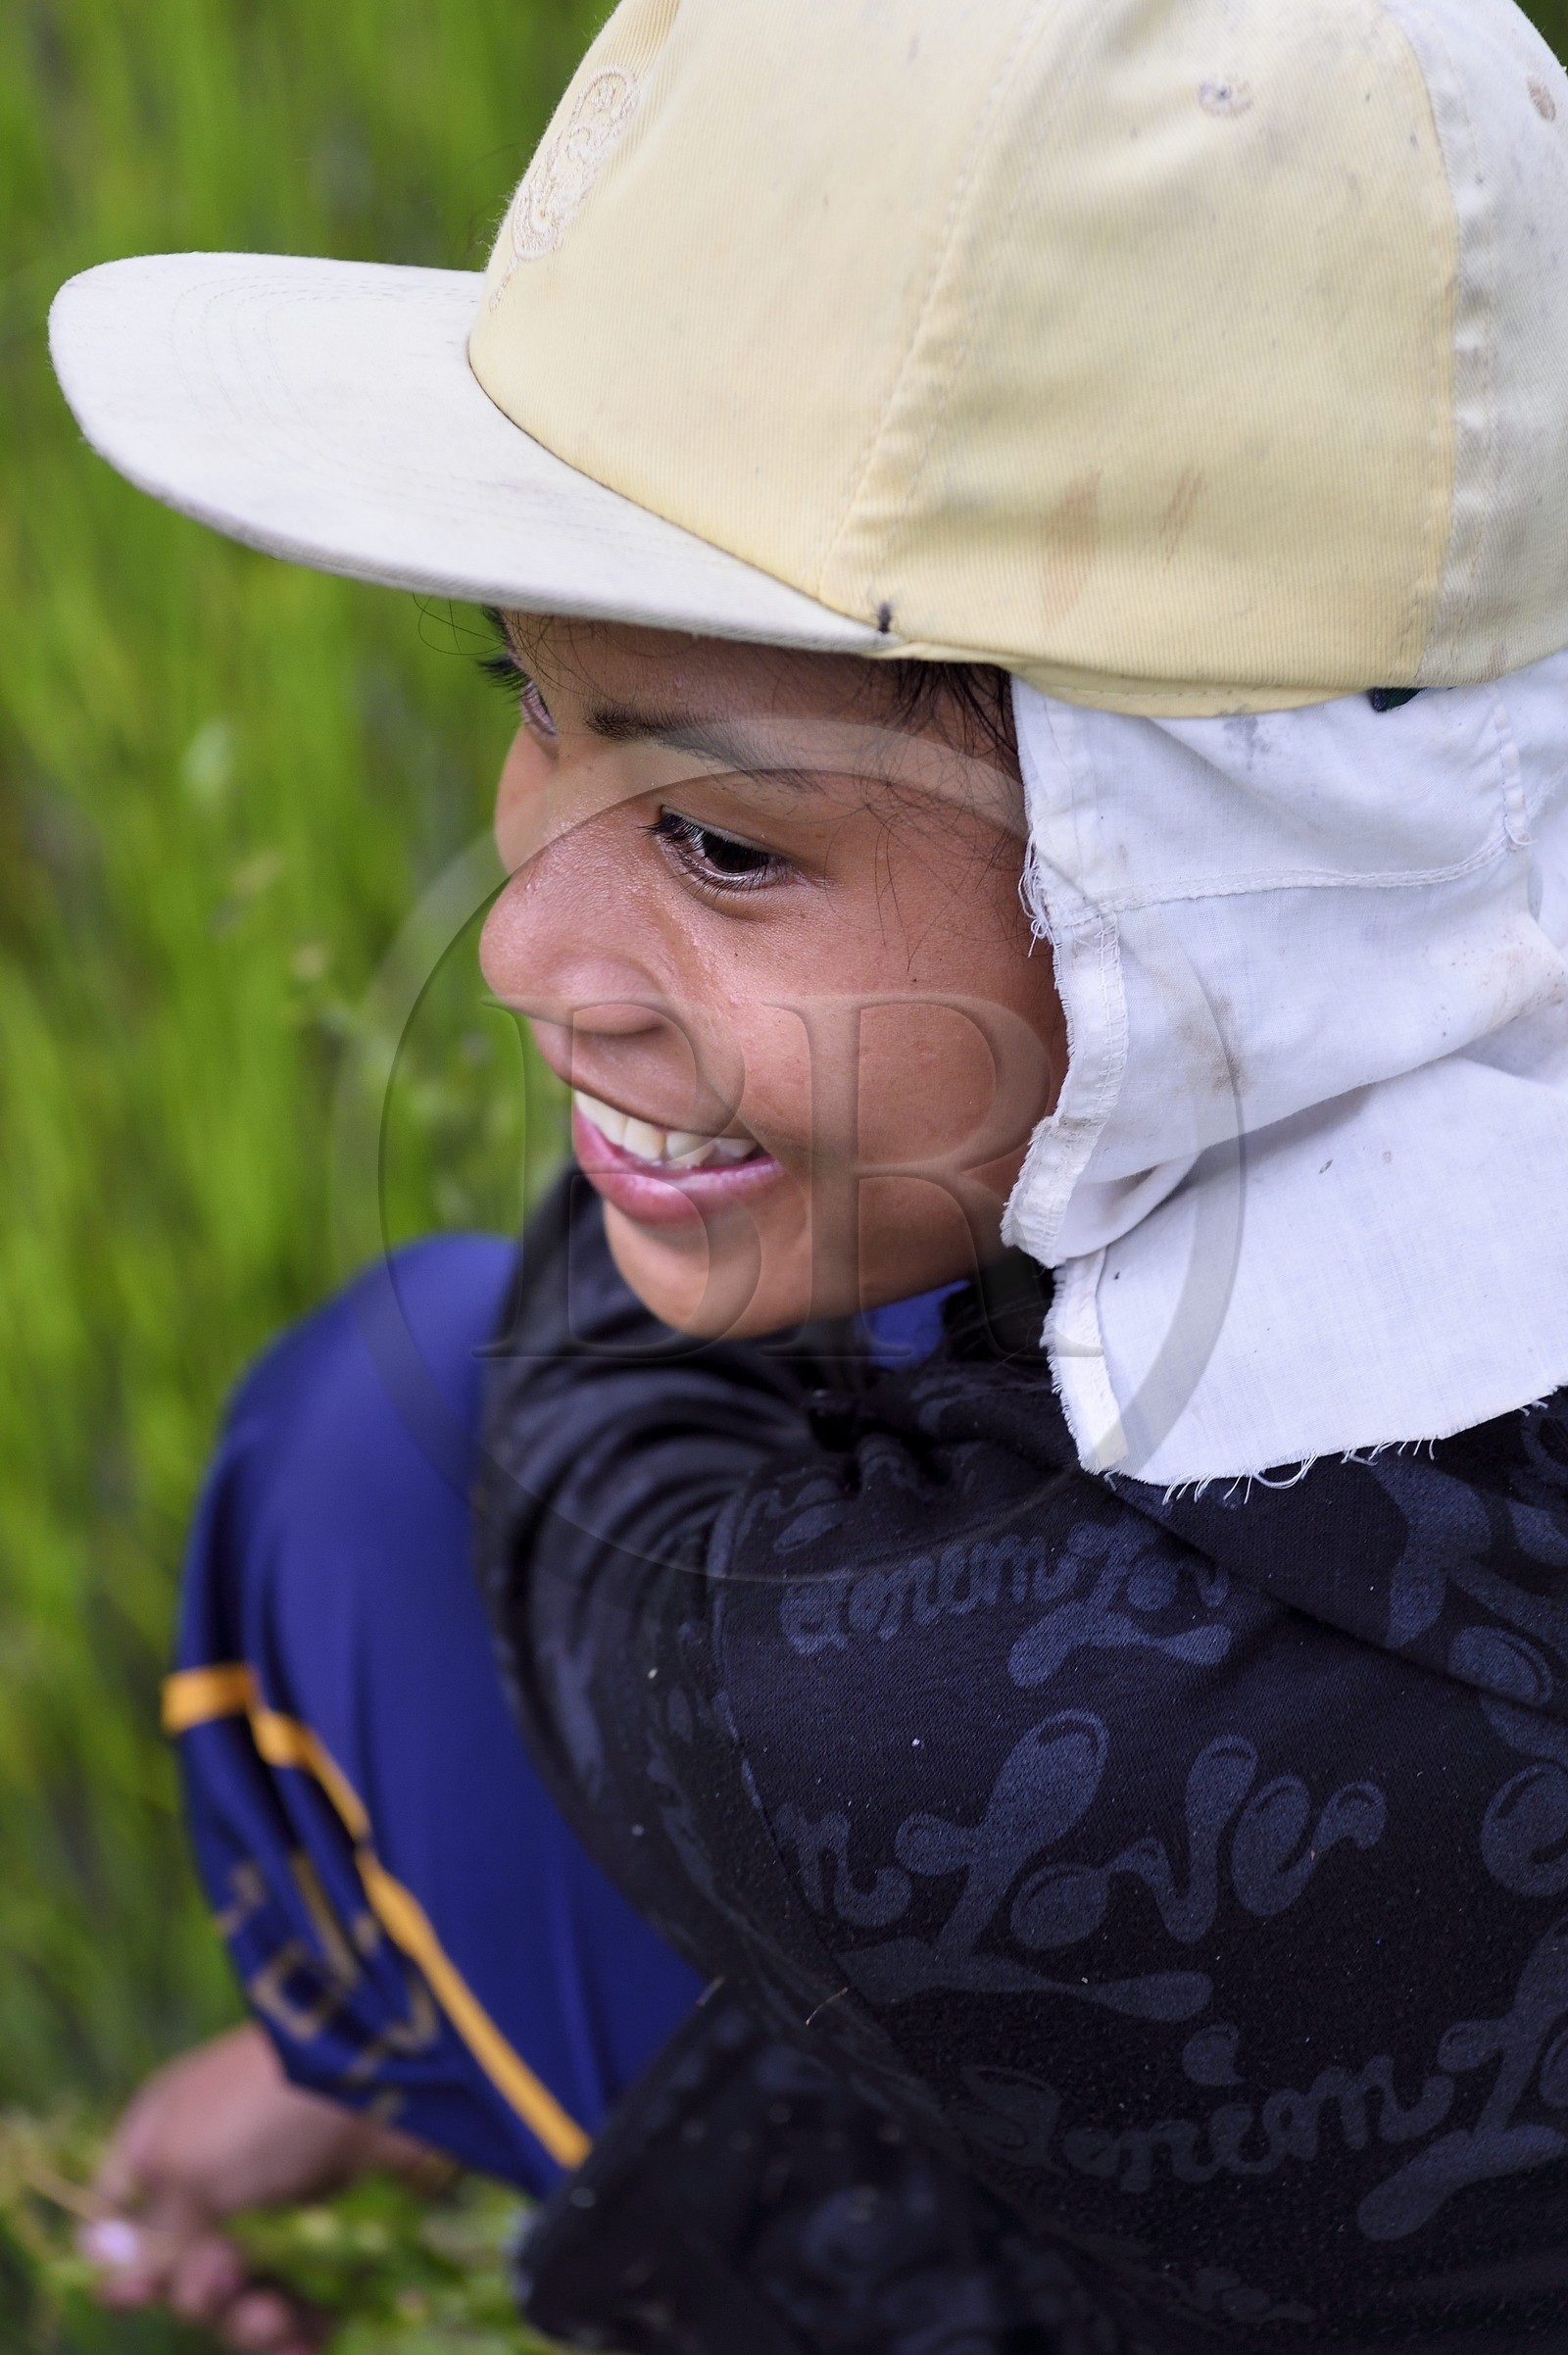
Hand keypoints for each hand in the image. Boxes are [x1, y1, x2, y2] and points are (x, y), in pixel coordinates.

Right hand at [83, 2022, 438, 2353]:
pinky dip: (295, 2326)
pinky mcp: (321, 2230)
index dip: (125, 2263)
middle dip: (200, 2294)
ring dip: (250, 2322)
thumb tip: (102, 2269)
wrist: (382, 2080)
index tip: (136, 2295)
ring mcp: (266, 2204)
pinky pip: (292, 2297)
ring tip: (279, 2317)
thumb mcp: (189, 2166)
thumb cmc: (265, 2113)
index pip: (117, 2216)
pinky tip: (312, 2338)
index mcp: (161, 2141)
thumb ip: (152, 2233)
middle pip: (180, 2273)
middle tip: (232, 2278)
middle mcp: (208, 2177)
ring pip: (237, 2297)